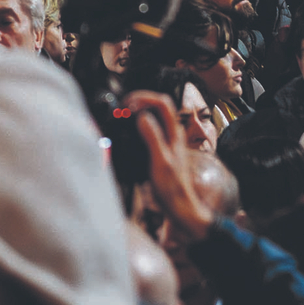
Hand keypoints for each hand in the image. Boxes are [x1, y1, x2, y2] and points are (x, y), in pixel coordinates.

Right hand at [127, 92, 215, 244]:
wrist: (180, 207)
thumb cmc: (172, 188)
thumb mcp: (160, 161)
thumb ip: (153, 137)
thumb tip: (142, 117)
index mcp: (175, 133)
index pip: (163, 103)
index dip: (145, 98)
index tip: (129, 103)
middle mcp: (173, 134)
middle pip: (158, 106)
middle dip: (140, 101)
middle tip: (123, 108)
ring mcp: (169, 141)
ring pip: (155, 117)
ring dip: (139, 112)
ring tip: (124, 116)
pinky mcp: (162, 150)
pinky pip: (151, 130)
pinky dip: (139, 125)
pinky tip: (130, 132)